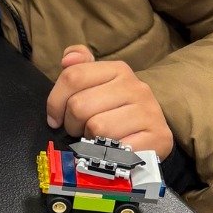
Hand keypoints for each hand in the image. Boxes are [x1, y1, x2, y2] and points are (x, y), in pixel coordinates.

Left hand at [45, 44, 174, 158]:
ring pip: (96, 127)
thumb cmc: (116, 112)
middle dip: (72, 124)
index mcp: (118, 70)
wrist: (152, 136)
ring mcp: (149, 112)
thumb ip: (79, 68)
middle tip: (80, 130)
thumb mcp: (97, 86)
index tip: (55, 118)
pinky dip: (108, 154)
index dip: (55, 101)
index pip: (72, 76)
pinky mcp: (157, 137)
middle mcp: (136, 87)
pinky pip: (116, 148)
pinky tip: (112, 151)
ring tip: (97, 139)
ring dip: (89, 140)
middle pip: (79, 105)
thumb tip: (68, 58)